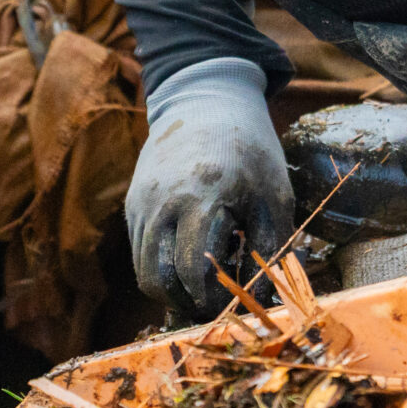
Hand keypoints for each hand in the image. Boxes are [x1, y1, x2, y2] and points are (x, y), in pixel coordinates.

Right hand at [125, 58, 291, 319]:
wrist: (205, 101)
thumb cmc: (250, 150)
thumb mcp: (274, 196)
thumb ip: (272, 249)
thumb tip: (266, 299)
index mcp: (203, 197)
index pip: (194, 271)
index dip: (212, 299)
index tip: (232, 304)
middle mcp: (162, 202)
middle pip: (159, 280)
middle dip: (186, 303)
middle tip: (213, 306)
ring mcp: (142, 204)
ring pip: (144, 271)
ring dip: (171, 290)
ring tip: (202, 286)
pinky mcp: (132, 204)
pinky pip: (140, 252)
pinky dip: (162, 267)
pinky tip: (189, 258)